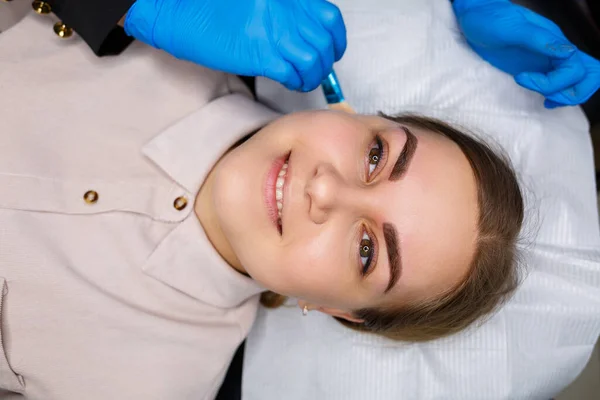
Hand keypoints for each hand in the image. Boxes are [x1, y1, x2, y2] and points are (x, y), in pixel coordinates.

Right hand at [124, 0, 345, 91]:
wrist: (182, 13)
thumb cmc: (214, 8)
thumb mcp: (260, 4)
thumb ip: (285, 15)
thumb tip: (305, 37)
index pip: (330, 19)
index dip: (336, 40)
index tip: (333, 50)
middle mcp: (287, 12)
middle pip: (324, 44)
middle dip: (325, 63)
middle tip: (316, 70)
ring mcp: (275, 33)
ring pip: (313, 61)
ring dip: (313, 76)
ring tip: (303, 80)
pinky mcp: (261, 55)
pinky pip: (292, 74)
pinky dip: (296, 82)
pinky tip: (290, 82)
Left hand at [453, 0, 599, 107]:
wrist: (475, 17)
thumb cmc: (490, 19)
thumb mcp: (512, 29)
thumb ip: (540, 40)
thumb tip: (568, 52)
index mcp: (553, 40)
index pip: (577, 68)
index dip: (556, 82)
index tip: (523, 78)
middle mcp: (555, 52)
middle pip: (586, 76)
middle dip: (568, 93)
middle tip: (543, 96)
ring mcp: (546, 61)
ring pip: (574, 82)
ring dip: (563, 95)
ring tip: (542, 98)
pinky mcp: (536, 69)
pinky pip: (558, 84)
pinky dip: (556, 95)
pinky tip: (542, 99)